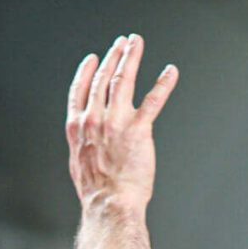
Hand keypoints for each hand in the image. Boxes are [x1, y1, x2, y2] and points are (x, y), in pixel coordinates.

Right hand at [65, 34, 177, 210]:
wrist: (109, 205)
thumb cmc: (97, 192)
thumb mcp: (79, 163)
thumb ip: (83, 143)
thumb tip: (87, 139)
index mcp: (78, 127)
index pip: (80, 90)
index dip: (87, 70)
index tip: (93, 58)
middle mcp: (94, 119)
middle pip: (103, 78)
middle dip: (113, 56)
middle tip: (122, 43)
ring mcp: (116, 122)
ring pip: (123, 79)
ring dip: (131, 57)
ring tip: (136, 44)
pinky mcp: (138, 129)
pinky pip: (153, 100)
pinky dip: (163, 82)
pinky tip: (170, 72)